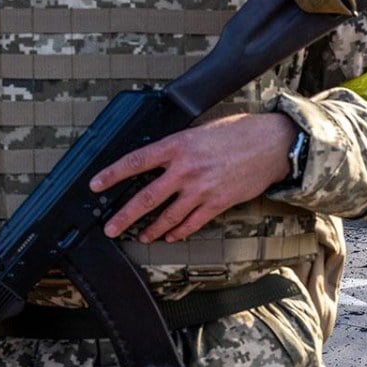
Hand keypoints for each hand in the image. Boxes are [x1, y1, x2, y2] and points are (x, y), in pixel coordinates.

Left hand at [90, 112, 296, 241]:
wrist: (271, 144)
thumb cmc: (240, 132)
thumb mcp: (202, 130)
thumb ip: (180, 145)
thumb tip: (162, 158)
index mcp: (178, 145)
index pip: (136, 161)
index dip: (112, 174)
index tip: (95, 184)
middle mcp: (185, 169)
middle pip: (146, 197)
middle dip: (124, 216)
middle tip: (110, 228)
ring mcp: (201, 189)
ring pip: (168, 216)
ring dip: (152, 229)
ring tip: (141, 236)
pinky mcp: (217, 203)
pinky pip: (192, 223)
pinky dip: (179, 231)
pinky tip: (171, 235)